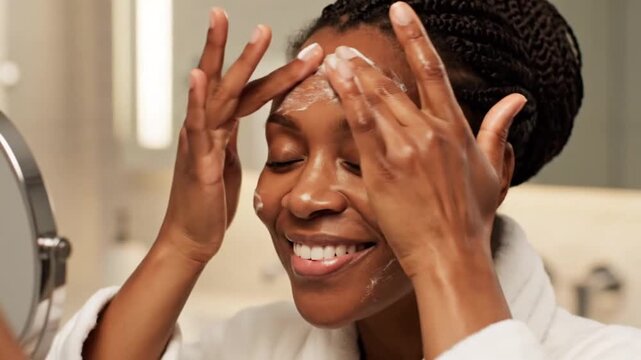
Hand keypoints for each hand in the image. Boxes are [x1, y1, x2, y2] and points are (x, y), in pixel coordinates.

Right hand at [161, 8, 323, 262]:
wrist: (191, 239)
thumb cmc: (210, 206)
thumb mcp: (231, 168)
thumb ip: (235, 143)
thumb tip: (255, 132)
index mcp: (221, 130)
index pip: (251, 93)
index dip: (277, 74)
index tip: (306, 56)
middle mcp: (208, 128)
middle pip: (229, 81)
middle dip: (245, 49)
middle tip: (262, 22)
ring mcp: (199, 142)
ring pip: (215, 93)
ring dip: (224, 58)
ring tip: (228, 24)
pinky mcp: (196, 162)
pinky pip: (196, 126)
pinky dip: (196, 99)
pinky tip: (197, 75)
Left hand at [323, 3, 525, 277]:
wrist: (452, 253)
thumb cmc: (471, 217)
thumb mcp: (492, 169)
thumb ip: (497, 129)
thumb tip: (517, 100)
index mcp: (454, 128)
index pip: (432, 70)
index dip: (414, 36)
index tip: (400, 11)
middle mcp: (429, 133)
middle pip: (392, 86)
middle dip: (366, 65)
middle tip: (345, 50)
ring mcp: (405, 150)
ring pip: (374, 102)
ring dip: (352, 77)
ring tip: (334, 59)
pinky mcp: (383, 170)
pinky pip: (361, 129)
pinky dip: (348, 102)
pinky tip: (335, 83)